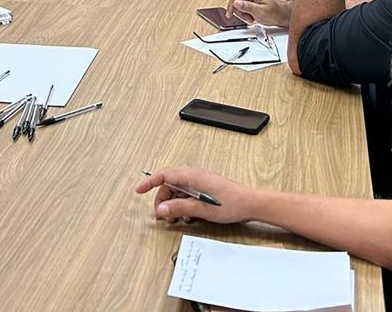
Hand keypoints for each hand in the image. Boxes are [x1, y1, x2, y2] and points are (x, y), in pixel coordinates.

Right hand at [137, 167, 257, 224]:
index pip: (165, 174)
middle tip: (163, 216)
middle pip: (169, 185)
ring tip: (178, 218)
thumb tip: (162, 209)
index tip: (139, 190)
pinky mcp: (205, 188)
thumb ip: (180, 208)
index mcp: (193, 177)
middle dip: (163, 200)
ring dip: (174, 204)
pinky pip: (188, 194)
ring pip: (178, 191)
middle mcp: (195, 176)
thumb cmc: (233, 203)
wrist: (251, 203)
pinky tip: (189, 215)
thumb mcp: (203, 209)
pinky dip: (184, 204)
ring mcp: (200, 182)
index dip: (149, 182)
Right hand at [226, 0, 291, 27]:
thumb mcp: (261, 11)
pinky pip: (241, 7)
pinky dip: (245, 14)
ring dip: (243, 14)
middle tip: (248, 17)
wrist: (280, 15)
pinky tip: (251, 16)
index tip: (229, 14)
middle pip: (235, 0)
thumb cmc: (275, 12)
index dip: (231, 5)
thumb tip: (236, 3)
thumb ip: (248, 7)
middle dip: (240, 12)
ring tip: (252, 17)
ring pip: (237, 5)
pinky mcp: (249, 0)